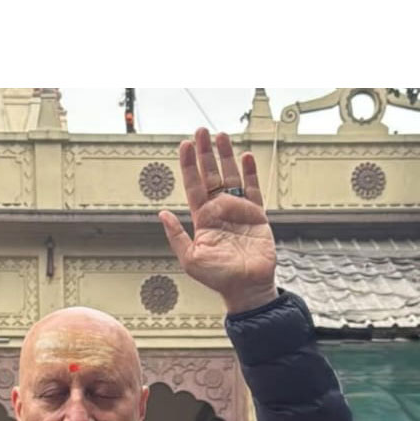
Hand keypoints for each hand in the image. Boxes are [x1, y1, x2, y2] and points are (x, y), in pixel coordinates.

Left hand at [159, 129, 278, 314]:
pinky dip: (251, 173)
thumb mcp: (190, 259)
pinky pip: (254, 190)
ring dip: (226, 156)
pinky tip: (246, 157)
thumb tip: (162, 213)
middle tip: (202, 132)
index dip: (189, 165)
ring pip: (232, 177)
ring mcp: (239, 211)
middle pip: (212, 175)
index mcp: (203, 218)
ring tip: (222, 136)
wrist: (247, 288)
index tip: (185, 145)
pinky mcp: (257, 216)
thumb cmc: (218, 278)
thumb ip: (176, 236)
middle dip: (206, 153)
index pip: (194, 185)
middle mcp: (220, 211)